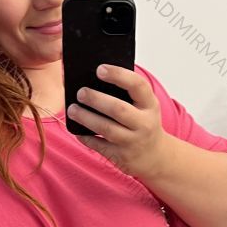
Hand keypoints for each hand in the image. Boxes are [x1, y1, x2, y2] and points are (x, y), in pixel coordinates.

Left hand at [67, 64, 166, 179]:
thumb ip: (127, 93)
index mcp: (150, 105)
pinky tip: (77, 130)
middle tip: (80, 92)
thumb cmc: (143, 123)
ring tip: (72, 110)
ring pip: (106, 129)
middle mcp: (144, 124)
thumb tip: (93, 79)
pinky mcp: (121, 156)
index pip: (137, 85)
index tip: (100, 69)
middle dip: (96, 99)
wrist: (154, 156)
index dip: (118, 75)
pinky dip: (86, 138)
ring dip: (86, 118)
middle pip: (118, 109)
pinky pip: (99, 146)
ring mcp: (133, 142)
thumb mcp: (144, 106)